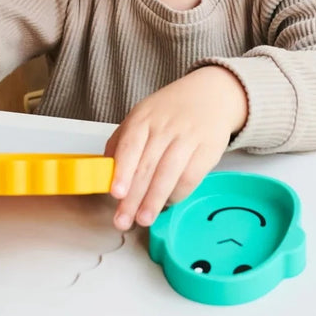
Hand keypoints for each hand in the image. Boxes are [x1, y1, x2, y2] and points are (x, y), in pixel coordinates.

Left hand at [105, 66, 247, 230]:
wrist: (210, 94)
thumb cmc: (169, 111)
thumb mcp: (142, 116)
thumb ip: (122, 142)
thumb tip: (105, 171)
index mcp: (143, 117)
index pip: (130, 145)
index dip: (123, 170)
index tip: (116, 193)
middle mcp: (165, 127)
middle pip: (147, 166)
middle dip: (133, 198)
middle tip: (123, 221)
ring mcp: (188, 138)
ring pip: (169, 174)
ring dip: (154, 200)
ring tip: (144, 220)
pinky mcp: (208, 149)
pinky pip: (191, 177)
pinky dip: (178, 194)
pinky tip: (167, 204)